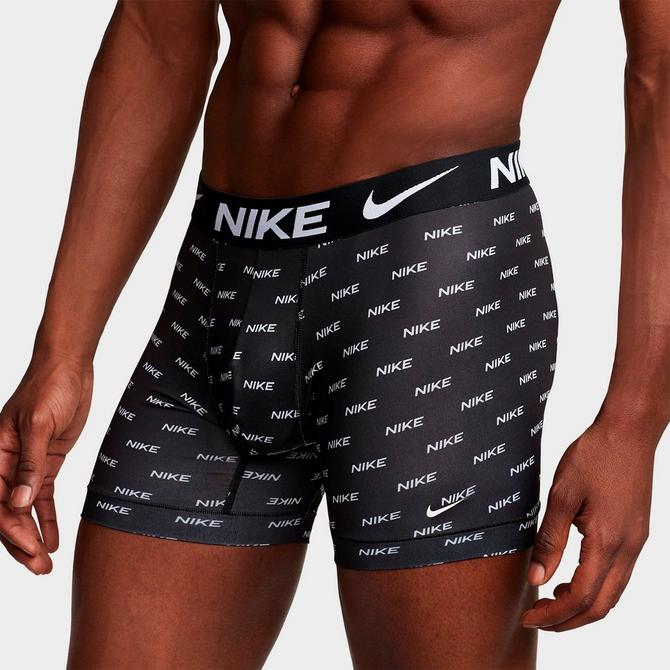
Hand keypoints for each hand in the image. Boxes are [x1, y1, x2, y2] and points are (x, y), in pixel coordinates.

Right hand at [0, 351, 92, 573]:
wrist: (69, 367)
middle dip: (21, 543)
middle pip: (8, 512)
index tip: (31, 548)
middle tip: (40, 569)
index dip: (11, 529)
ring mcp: (27, 465)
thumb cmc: (49, 387)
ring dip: (33, 536)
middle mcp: (6, 464)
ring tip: (45, 564)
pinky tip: (54, 538)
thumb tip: (19, 503)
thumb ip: (30, 464)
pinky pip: (43, 497)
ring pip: (25, 509)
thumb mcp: (39, 424)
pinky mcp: (47, 462)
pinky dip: (48, 518)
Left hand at [520, 419, 653, 630]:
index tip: (528, 617)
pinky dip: (595, 588)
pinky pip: (618, 575)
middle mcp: (628, 549)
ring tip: (550, 602)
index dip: (553, 614)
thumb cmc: (593, 456)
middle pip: (601, 606)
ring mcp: (636, 543)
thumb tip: (536, 577)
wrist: (628, 432)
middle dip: (568, 620)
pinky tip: (572, 579)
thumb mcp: (562, 495)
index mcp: (607, 541)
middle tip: (537, 618)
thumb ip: (549, 540)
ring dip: (582, 606)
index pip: (581, 597)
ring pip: (612, 594)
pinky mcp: (636, 534)